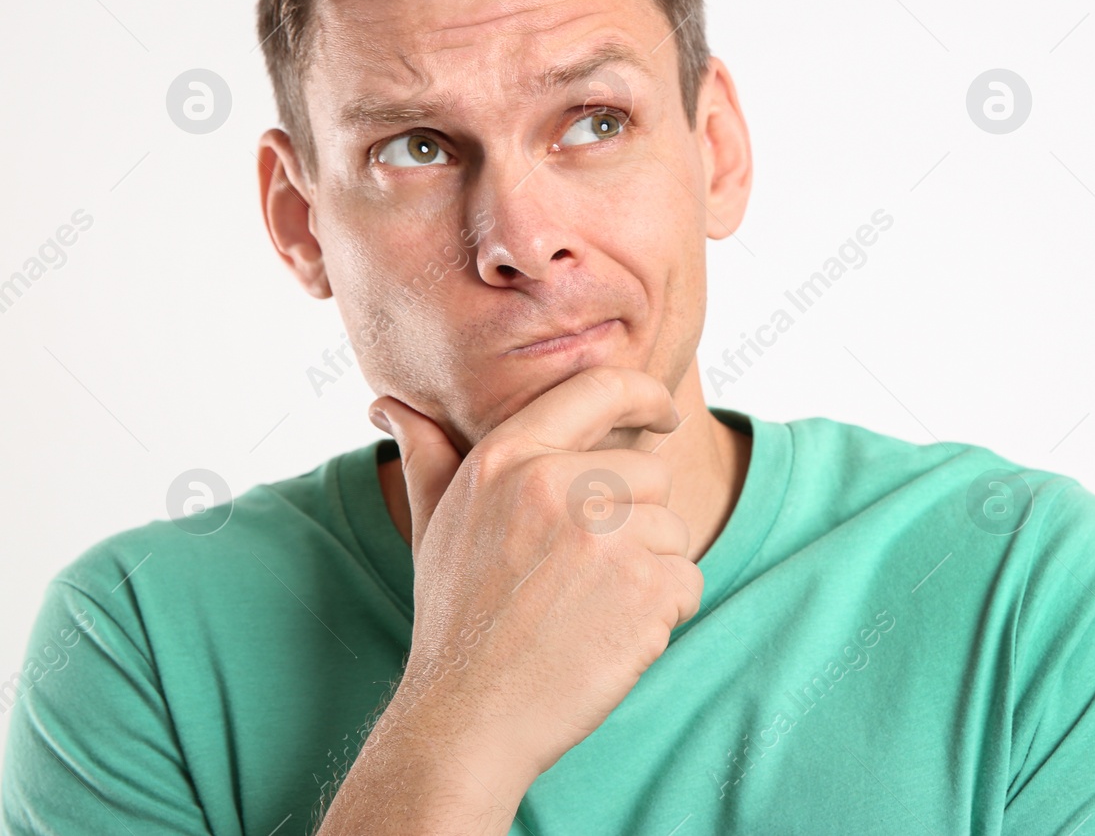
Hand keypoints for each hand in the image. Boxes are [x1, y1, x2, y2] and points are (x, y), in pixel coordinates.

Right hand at [366, 366, 701, 794]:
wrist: (467, 720)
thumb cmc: (456, 620)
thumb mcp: (433, 526)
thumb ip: (425, 456)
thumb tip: (391, 404)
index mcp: (507, 459)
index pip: (599, 389)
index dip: (644, 394)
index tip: (664, 412)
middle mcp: (558, 485)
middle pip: (651, 472)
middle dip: (636, 520)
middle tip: (584, 575)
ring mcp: (605, 536)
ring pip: (673, 531)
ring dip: (649, 571)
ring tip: (588, 610)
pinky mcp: (645, 587)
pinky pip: (687, 581)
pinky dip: (664, 613)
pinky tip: (610, 636)